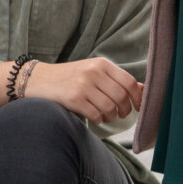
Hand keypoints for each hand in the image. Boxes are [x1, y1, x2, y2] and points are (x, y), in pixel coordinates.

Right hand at [22, 57, 143, 125]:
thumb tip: (144, 89)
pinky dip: (98, 120)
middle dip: (125, 110)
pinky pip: (96, 115)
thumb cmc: (69, 78)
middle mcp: (93, 72)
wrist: (37, 80)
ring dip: (111, 116)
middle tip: (121, 114)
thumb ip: (116, 79)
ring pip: (110, 108)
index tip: (138, 107)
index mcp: (101, 63)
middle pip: (122, 96)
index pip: (129, 81)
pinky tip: (94, 117)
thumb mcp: (93, 72)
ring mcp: (83, 85)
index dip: (138, 97)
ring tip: (106, 116)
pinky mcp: (73, 98)